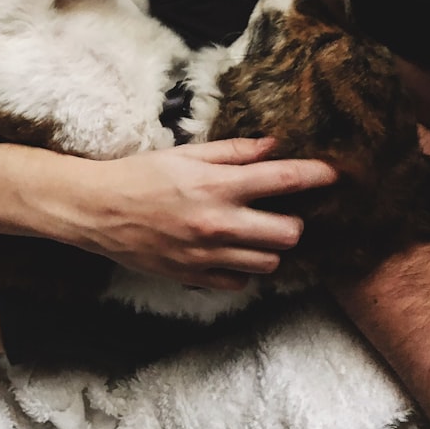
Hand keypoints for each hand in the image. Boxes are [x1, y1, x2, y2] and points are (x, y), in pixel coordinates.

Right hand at [69, 137, 338, 287]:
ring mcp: (207, 255)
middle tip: (280, 211)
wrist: (97, 211)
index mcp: (218, 185)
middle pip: (289, 233)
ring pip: (268, 262)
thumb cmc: (139, 176)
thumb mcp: (186, 154)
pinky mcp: (194, 277)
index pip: (285, 181)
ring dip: (270, 247)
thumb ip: (233, 152)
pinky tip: (231, 251)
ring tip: (255, 233)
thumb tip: (273, 146)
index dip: (317, 176)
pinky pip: (239, 282)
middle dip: (293, 221)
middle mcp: (218, 223)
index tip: (333, 174)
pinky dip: (242, 269)